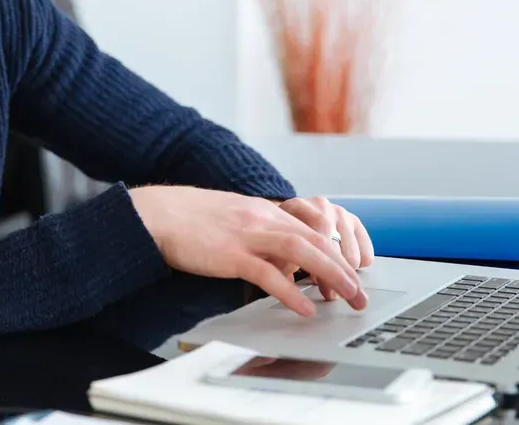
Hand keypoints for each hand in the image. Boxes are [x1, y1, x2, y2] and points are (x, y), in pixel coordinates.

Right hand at [129, 186, 367, 316]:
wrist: (158, 214)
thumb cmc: (192, 219)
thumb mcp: (235, 219)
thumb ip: (262, 237)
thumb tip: (283, 265)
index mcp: (265, 210)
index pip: (313, 230)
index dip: (337, 253)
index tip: (352, 274)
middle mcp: (262, 218)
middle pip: (316, 240)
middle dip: (344, 268)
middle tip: (361, 294)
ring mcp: (247, 234)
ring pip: (301, 252)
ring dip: (331, 276)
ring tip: (349, 297)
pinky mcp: (230, 254)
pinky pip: (267, 274)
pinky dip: (290, 292)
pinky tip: (304, 308)